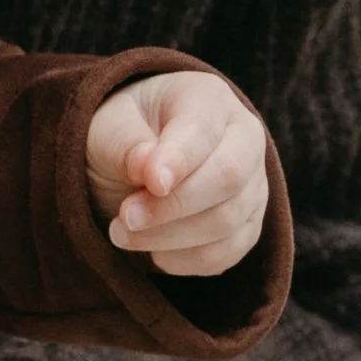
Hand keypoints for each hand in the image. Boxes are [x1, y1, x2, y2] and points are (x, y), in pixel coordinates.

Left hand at [86, 71, 269, 278]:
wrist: (135, 163)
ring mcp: (252, 185)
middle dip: (171, 207)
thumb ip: (126, 145)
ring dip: (168, 238)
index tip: (147, 183)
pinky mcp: (246, 226)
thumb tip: (150, 170)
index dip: (177, 161)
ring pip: (226, 223)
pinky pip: (224, 254)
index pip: (204, 131)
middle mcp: (243, 138)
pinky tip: (152, 250)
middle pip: (228, 178)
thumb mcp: (108, 128)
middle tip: (124, 219)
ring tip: (122, 233)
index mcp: (208, 100)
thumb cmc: (122, 136)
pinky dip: (183, 261)